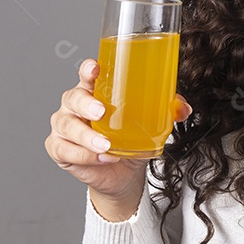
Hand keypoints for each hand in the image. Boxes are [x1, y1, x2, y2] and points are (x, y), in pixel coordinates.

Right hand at [44, 59, 192, 202]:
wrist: (122, 175)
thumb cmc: (130, 139)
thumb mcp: (150, 123)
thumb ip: (166, 111)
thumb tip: (184, 109)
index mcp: (95, 91)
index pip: (87, 74)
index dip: (88, 69)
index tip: (95, 68)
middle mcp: (75, 106)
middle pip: (73, 98)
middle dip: (86, 104)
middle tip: (102, 112)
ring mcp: (65, 127)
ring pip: (67, 126)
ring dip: (86, 136)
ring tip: (105, 144)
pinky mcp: (60, 149)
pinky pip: (65, 150)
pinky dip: (84, 155)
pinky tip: (101, 158)